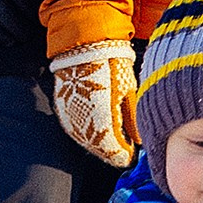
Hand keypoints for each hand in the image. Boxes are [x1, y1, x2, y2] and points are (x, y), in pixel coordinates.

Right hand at [51, 41, 137, 166]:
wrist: (84, 47)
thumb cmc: (110, 65)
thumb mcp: (129, 93)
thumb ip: (132, 122)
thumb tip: (139, 140)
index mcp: (103, 125)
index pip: (116, 154)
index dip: (128, 154)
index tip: (135, 150)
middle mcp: (84, 128)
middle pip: (102, 151)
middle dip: (115, 148)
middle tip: (127, 141)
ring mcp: (71, 122)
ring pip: (90, 142)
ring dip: (102, 140)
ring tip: (115, 130)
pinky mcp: (64, 114)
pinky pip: (79, 131)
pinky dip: (90, 130)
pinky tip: (99, 123)